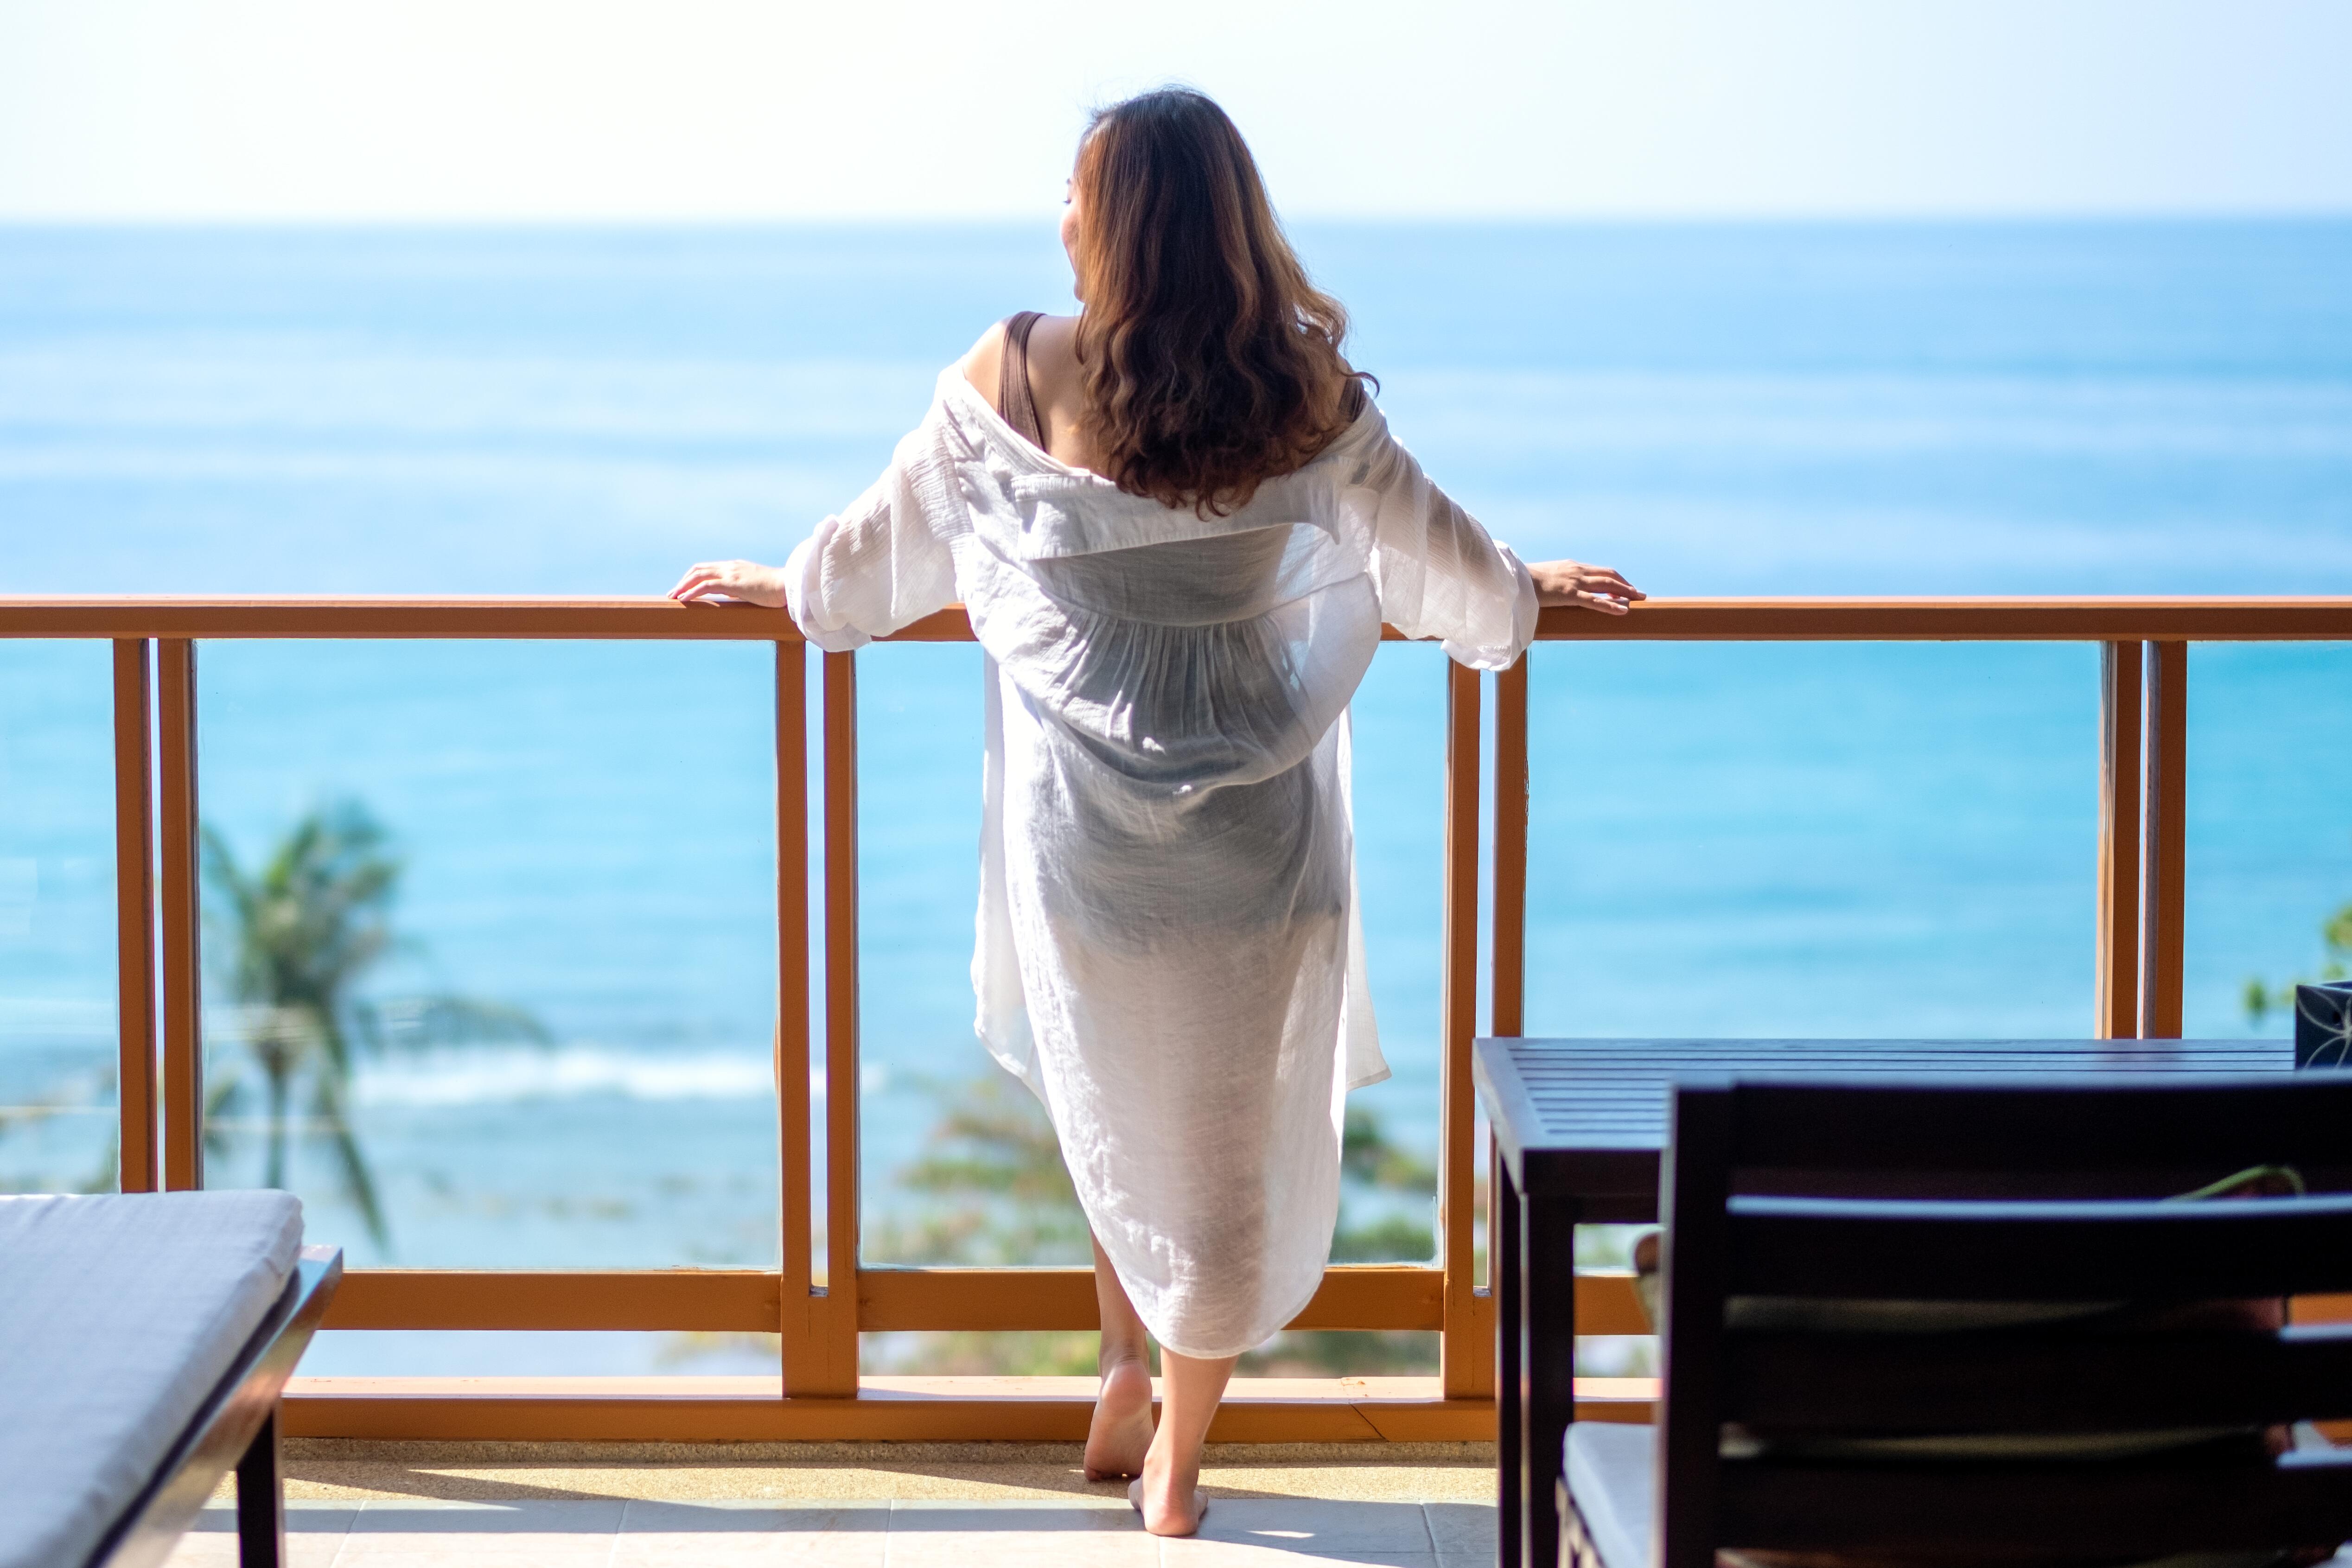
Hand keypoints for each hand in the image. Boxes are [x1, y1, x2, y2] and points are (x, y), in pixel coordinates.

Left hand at [669, 559, 786, 607]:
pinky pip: (706, 585)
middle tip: (673, 593)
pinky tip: (684, 599)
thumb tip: (732, 595)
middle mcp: (730, 567)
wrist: (789, 586)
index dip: (693, 577)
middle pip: (699, 569)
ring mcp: (731, 573)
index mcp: (735, 567)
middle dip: (683, 580)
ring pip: (699, 575)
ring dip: (683, 586)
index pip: (708, 568)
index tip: (684, 588)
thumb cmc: (777, 590)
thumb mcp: (755, 588)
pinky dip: (692, 591)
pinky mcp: (733, 583)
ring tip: (673, 597)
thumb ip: (742, 589)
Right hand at [1529, 559, 1643, 614]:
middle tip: (1638, 593)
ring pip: (1607, 585)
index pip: (1599, 570)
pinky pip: (1596, 601)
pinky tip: (1624, 610)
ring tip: (1638, 599)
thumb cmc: (1525, 580)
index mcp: (1572, 566)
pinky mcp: (1570, 594)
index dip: (1614, 578)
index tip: (1623, 586)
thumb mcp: (1546, 576)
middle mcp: (1577, 571)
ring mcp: (1575, 582)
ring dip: (1625, 592)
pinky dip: (1612, 605)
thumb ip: (1556, 579)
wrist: (1515, 579)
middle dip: (1626, 584)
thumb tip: (1557, 587)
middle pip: (1609, 575)